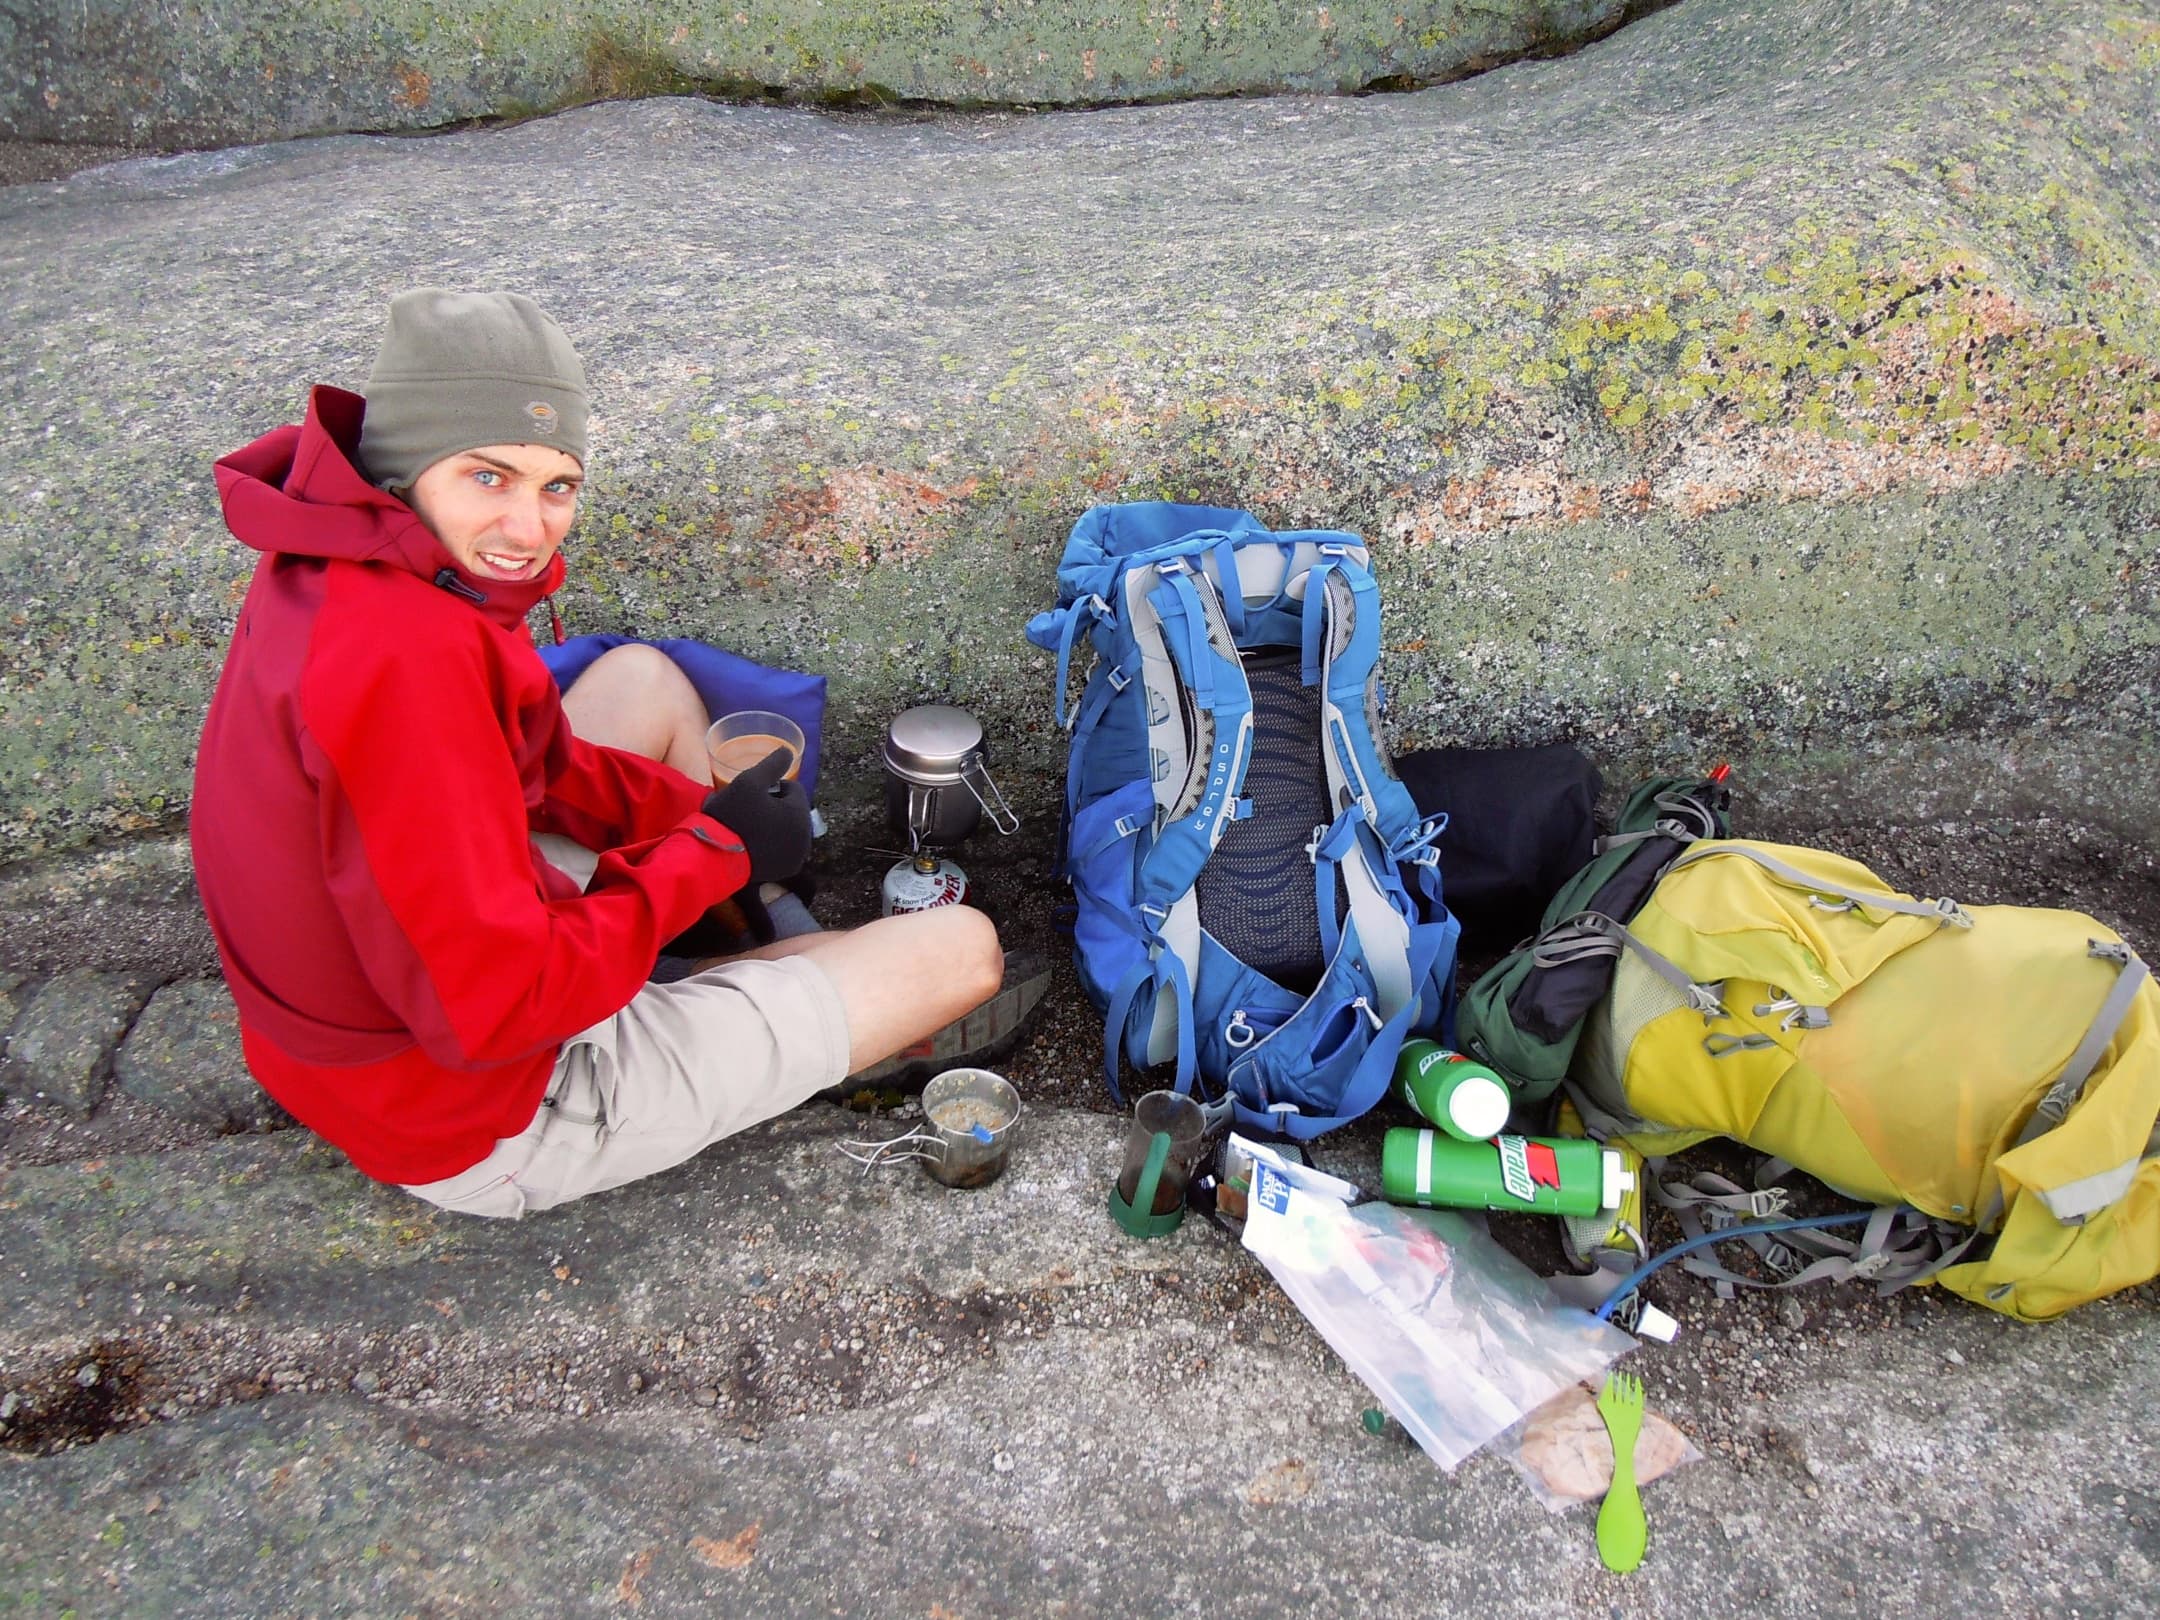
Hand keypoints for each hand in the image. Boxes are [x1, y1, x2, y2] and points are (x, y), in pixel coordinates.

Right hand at [700, 749, 812, 884]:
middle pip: (791, 810)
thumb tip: (789, 751)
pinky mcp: (786, 871)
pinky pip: (782, 848)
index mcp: (800, 815)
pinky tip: (752, 843)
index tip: (751, 795)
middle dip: (773, 807)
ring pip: (787, 829)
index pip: (792, 789)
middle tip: (747, 811)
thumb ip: (772, 764)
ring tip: (748, 827)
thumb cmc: (731, 816)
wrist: (714, 857)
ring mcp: (797, 857)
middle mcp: (806, 838)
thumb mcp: (749, 781)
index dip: (770, 787)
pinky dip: (771, 844)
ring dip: (773, 825)